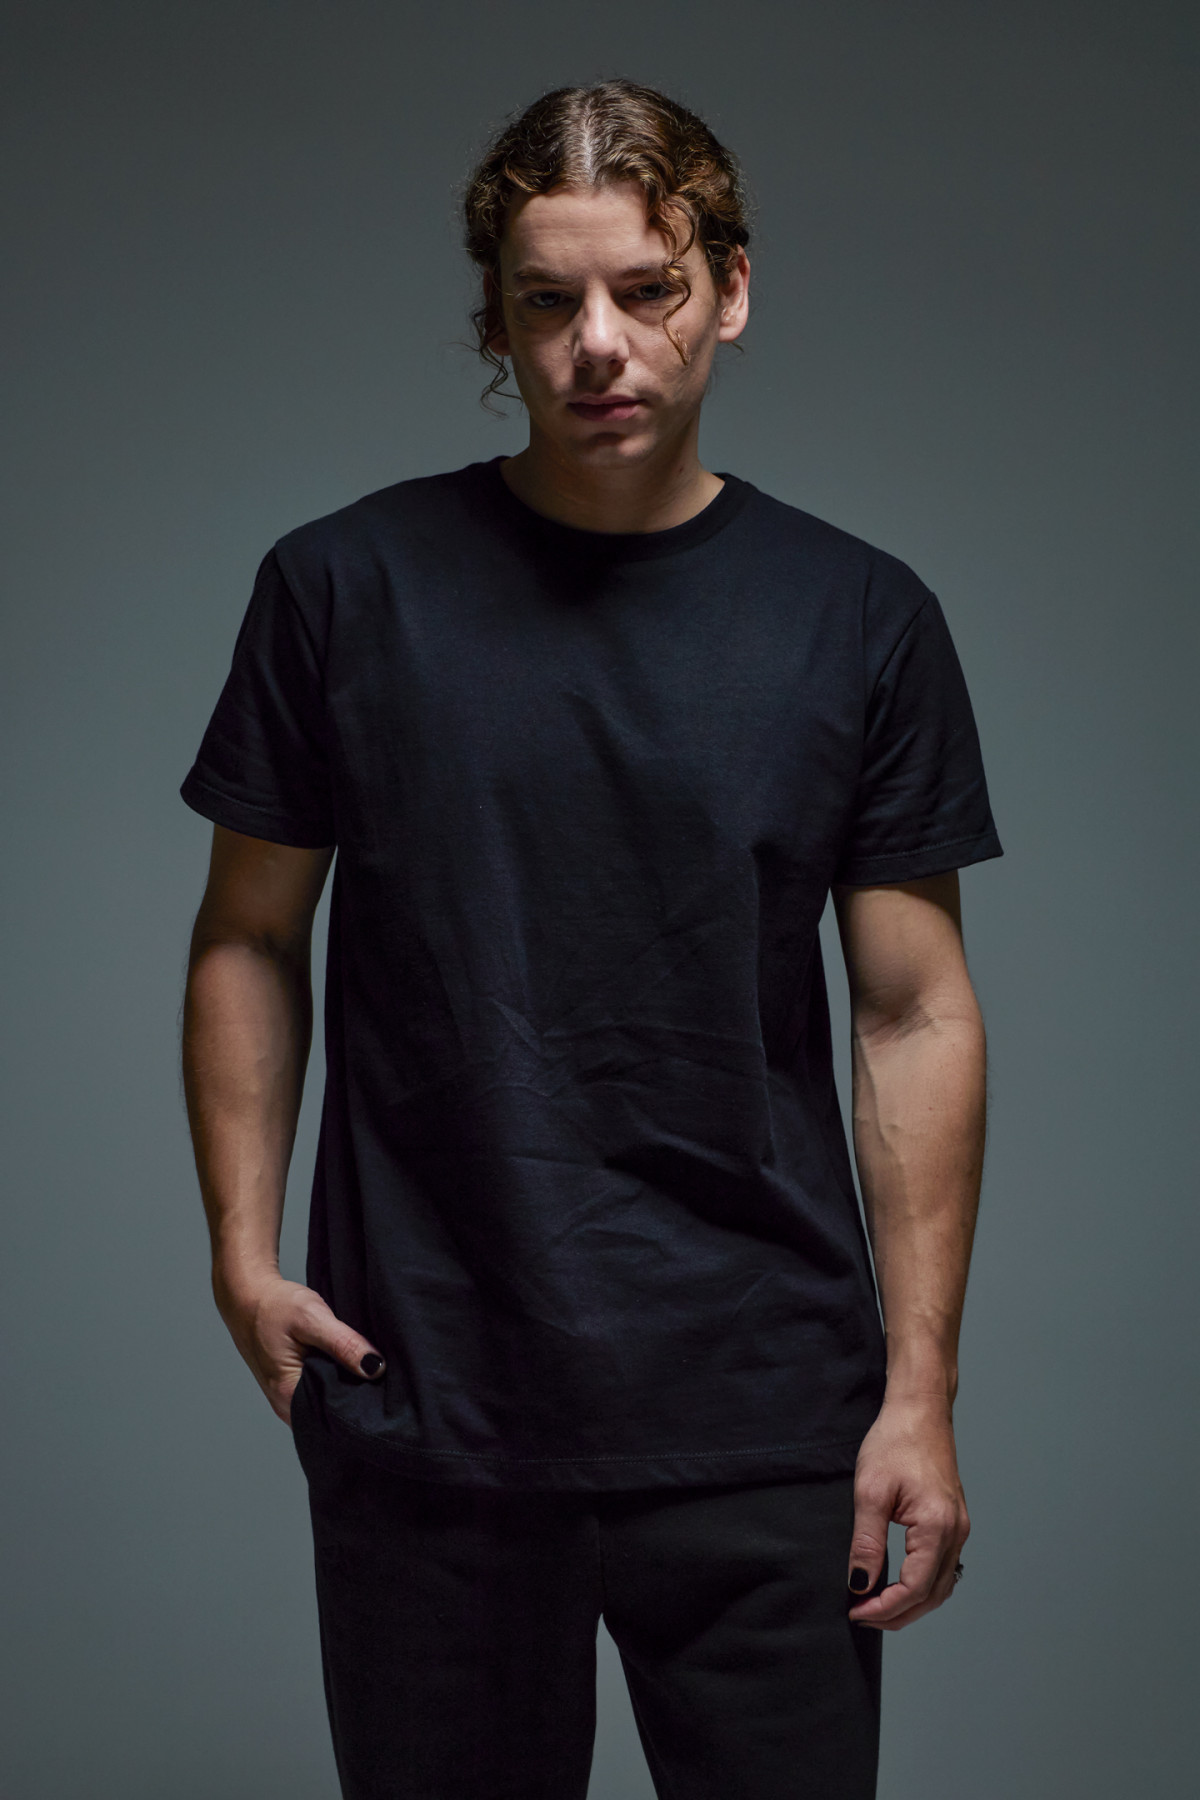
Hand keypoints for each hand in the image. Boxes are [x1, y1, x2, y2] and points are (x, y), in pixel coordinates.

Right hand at [213, 1269, 385, 1425]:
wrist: (246, 1296)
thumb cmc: (274, 1306)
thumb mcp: (312, 1318)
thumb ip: (344, 1344)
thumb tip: (377, 1368)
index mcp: (288, 1396)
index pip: (336, 1418)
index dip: (364, 1406)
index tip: (386, 1390)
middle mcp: (286, 1406)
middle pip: (333, 1415)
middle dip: (359, 1399)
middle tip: (383, 1377)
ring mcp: (288, 1398)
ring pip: (328, 1403)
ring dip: (348, 1389)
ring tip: (370, 1371)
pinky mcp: (292, 1387)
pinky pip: (322, 1392)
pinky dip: (337, 1380)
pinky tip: (351, 1366)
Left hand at [846, 1395, 969, 1629]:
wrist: (920, 1410)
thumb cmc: (895, 1441)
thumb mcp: (870, 1492)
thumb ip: (866, 1543)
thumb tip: (859, 1584)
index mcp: (937, 1527)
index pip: (914, 1588)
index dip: (884, 1607)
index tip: (856, 1612)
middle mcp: (956, 1532)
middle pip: (931, 1595)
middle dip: (897, 1613)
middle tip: (862, 1616)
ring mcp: (959, 1528)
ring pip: (940, 1585)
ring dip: (910, 1603)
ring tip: (875, 1605)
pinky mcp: (953, 1522)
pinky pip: (942, 1567)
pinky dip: (921, 1585)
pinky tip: (897, 1583)